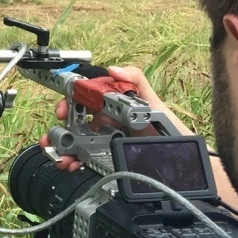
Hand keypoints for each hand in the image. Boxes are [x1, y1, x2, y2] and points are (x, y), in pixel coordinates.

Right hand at [38, 66, 237, 213]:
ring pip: (75, 142)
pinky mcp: (106, 162)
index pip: (86, 99)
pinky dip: (72, 162)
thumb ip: (137, 82)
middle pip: (75, 122)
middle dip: (60, 127)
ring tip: (60, 156)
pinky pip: (84, 160)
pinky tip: (70, 165)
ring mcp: (105, 144)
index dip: (70, 101)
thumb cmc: (172, 134)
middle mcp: (107, 124)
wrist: (183, 168)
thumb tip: (114, 69)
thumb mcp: (155, 105)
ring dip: (62, 148)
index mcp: (114, 107)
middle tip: (53, 135)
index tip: (63, 108)